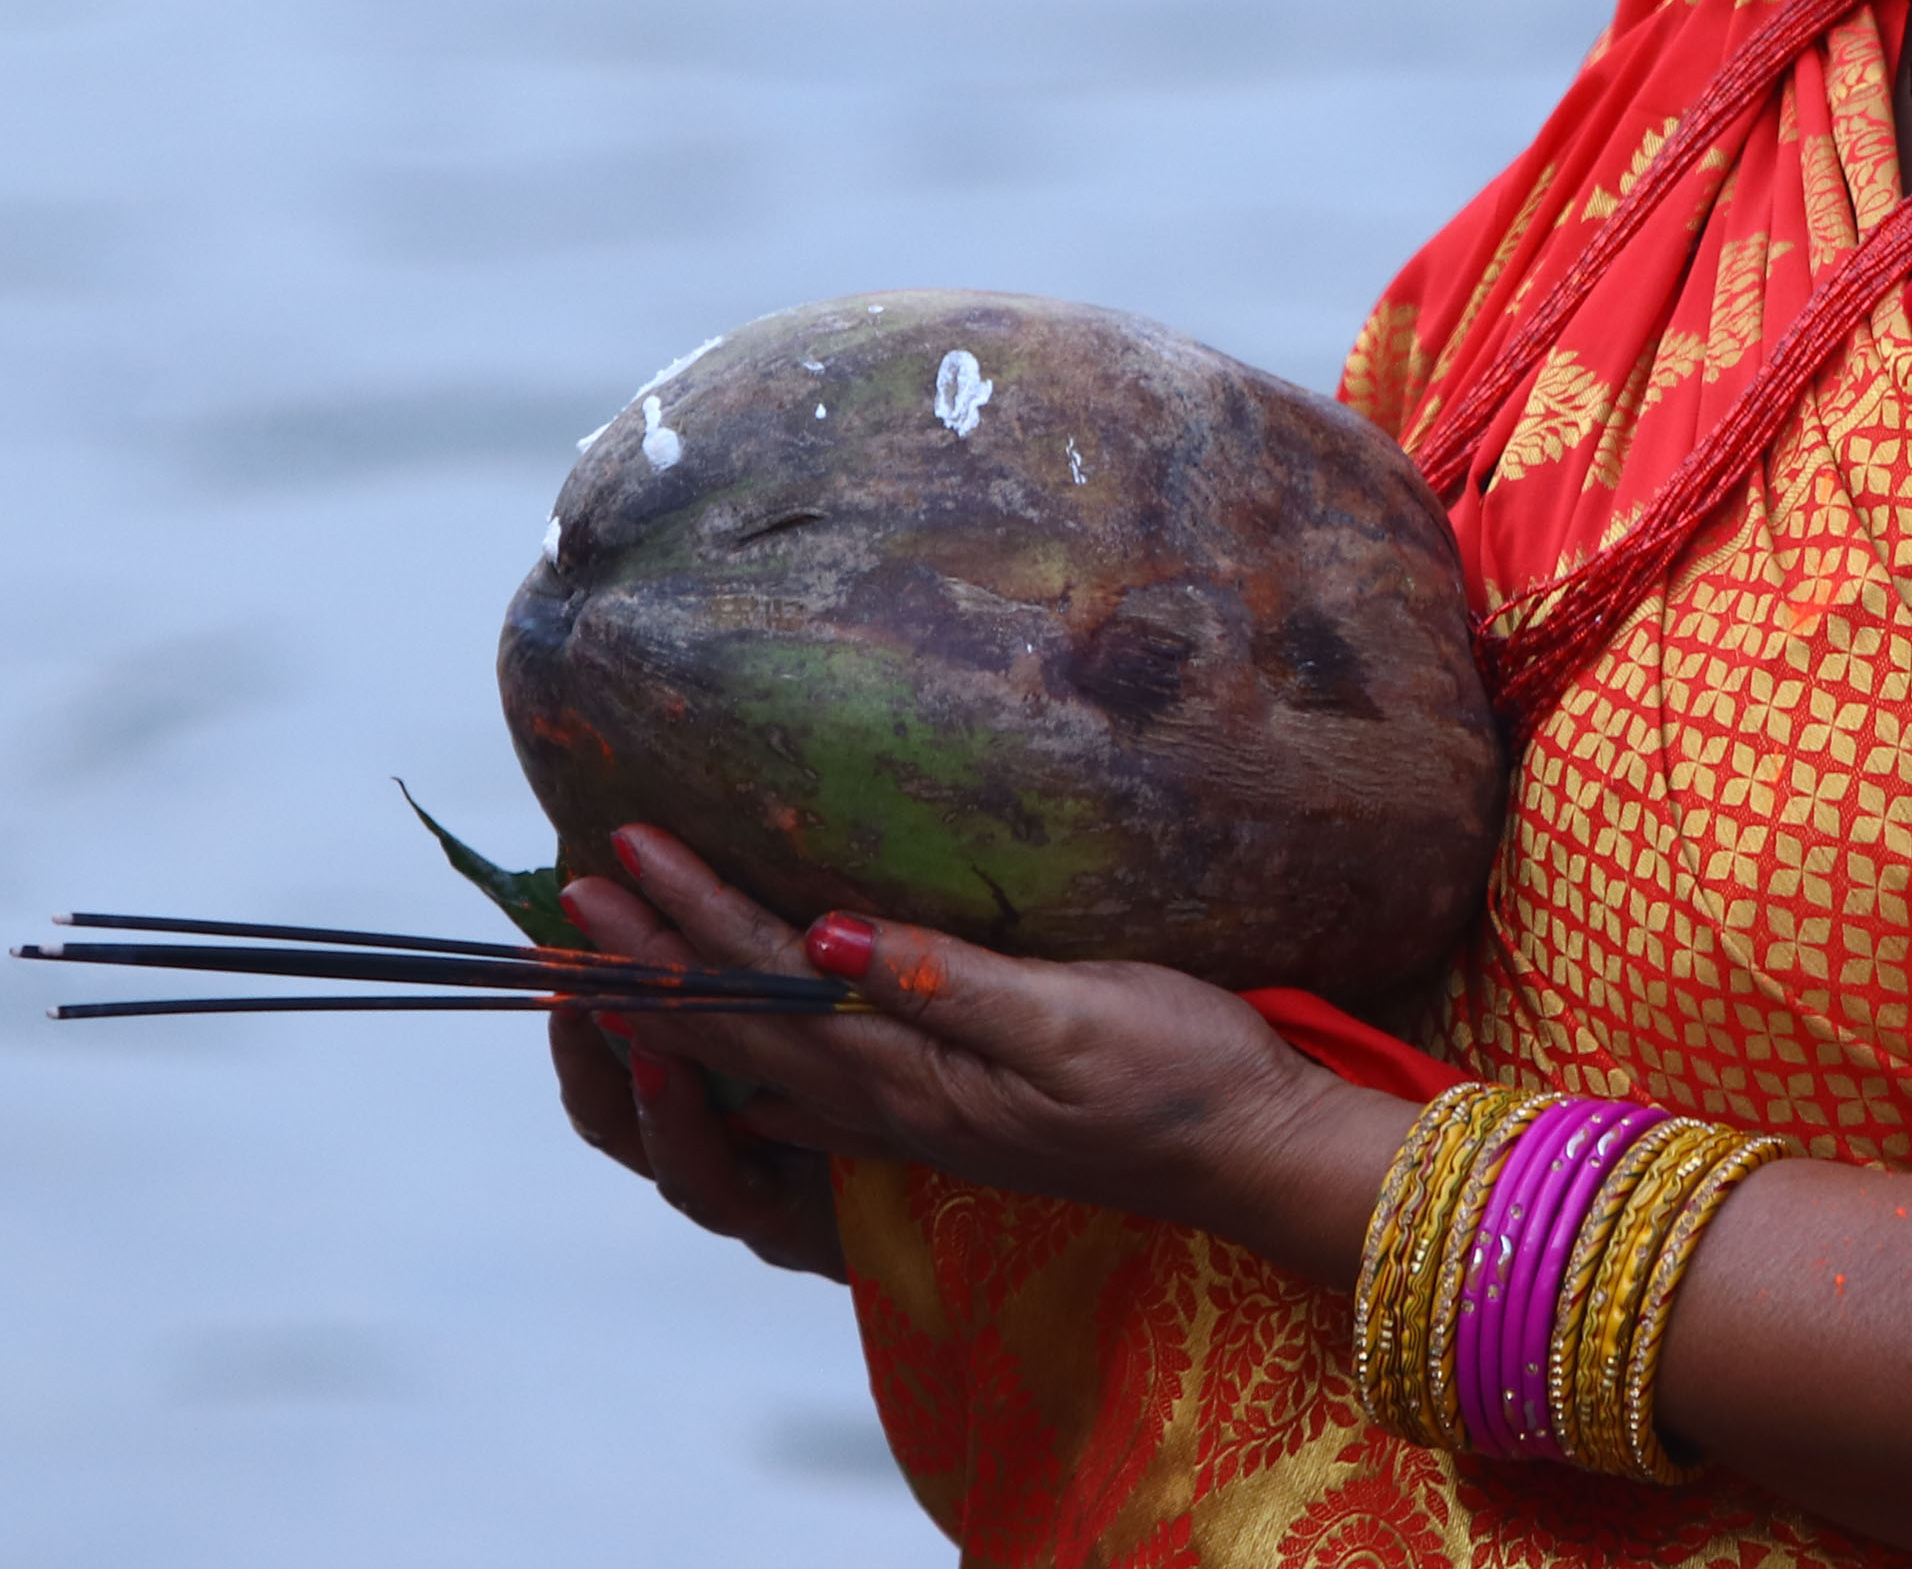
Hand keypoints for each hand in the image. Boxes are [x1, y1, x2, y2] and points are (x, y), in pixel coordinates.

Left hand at [557, 827, 1413, 1287]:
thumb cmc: (1181, 1071)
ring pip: (759, 1059)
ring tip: (608, 962)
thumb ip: (944, 981)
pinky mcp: (946, 1114)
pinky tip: (731, 1042)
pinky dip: (744, 1047)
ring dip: (679, 1005)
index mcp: (908, 1071)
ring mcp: (913, 1116)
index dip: (688, 915)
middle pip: (738, 1023)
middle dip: (648, 957)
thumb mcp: (1073, 1016)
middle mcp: (889, 1101)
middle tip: (569, 893)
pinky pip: (806, 1081)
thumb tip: (823, 932)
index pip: (766, 979)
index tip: (620, 849)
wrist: (1252, 1152)